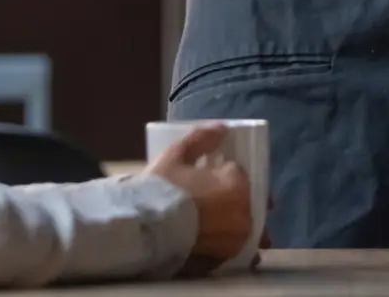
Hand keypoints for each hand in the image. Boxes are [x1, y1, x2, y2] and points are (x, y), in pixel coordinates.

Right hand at [142, 124, 252, 274]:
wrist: (144, 231)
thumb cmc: (160, 190)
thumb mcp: (175, 155)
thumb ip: (201, 139)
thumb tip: (222, 128)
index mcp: (236, 185)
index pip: (237, 173)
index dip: (223, 173)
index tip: (210, 175)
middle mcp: (243, 213)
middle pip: (245, 200)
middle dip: (233, 198)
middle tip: (212, 199)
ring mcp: (235, 240)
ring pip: (242, 226)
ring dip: (234, 222)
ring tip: (214, 223)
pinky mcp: (224, 260)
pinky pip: (232, 249)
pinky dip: (227, 244)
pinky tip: (214, 242)